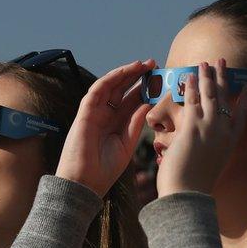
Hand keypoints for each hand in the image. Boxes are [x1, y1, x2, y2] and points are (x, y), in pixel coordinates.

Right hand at [56, 59, 155, 196]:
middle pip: (122, 90)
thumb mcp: (126, 144)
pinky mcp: (85, 112)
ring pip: (111, 86)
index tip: (162, 80)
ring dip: (126, 73)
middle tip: (154, 64)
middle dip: (138, 76)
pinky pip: (97, 90)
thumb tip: (148, 103)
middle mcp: (106, 116)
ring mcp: (95, 113)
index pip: (132, 101)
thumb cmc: (104, 170)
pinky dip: (111, 79)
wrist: (84, 183)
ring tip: (143, 64)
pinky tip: (125, 71)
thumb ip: (135, 124)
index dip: (146, 89)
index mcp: (116, 124)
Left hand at [156, 59, 246, 195]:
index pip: (242, 114)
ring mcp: (210, 128)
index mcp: (231, 142)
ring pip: (210, 95)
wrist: (187, 195)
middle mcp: (224, 132)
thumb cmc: (193, 185)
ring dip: (207, 76)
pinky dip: (191, 87)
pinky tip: (189, 76)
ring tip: (204, 63)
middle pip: (226, 98)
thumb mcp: (208, 165)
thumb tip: (197, 147)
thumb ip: (208, 151)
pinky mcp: (193, 127)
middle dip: (223, 78)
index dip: (245, 98)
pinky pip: (193, 101)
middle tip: (222, 62)